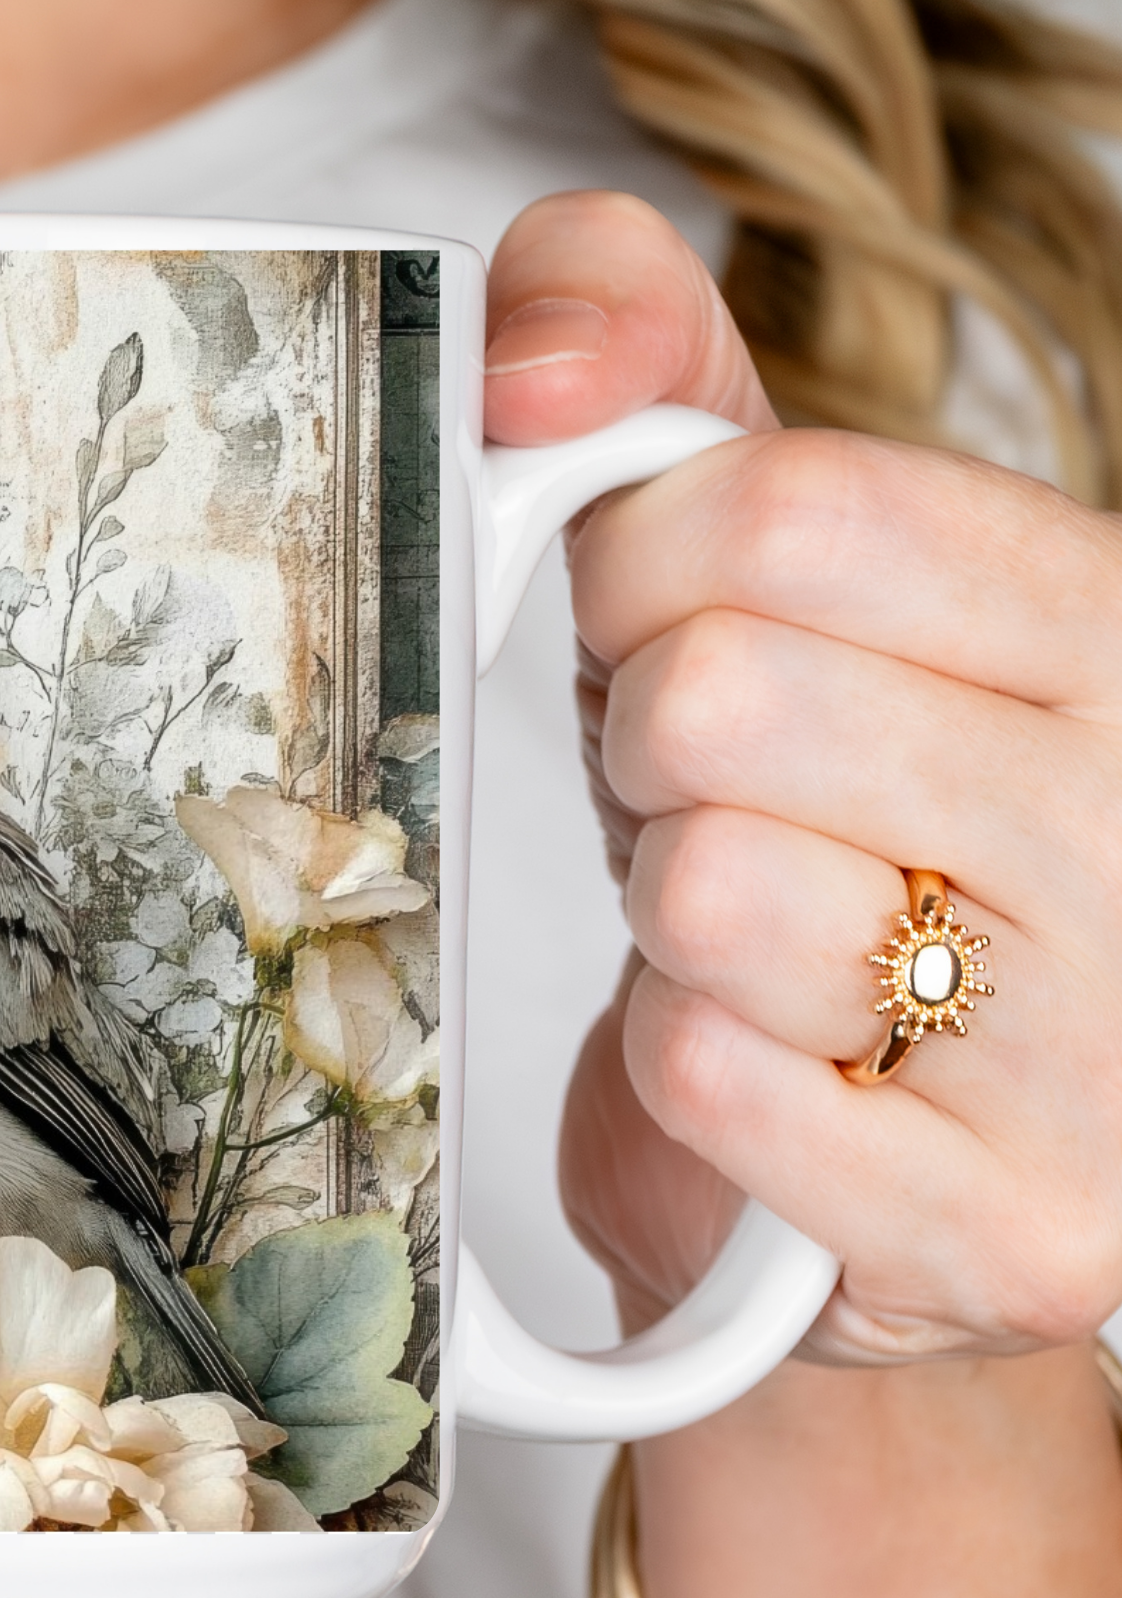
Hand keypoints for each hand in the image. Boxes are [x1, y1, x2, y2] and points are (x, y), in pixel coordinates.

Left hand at [487, 191, 1121, 1360]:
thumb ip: (655, 381)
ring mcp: (1108, 1056)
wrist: (867, 1159)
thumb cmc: (811, 838)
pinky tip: (759, 1070)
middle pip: (722, 700)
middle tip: (710, 807)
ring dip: (669, 918)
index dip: (641, 573)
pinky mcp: (1011, 1233)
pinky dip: (681, 1066)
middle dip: (648, 754)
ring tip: (750, 939)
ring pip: (706, 892)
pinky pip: (710, 1074)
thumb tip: (533, 364)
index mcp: (1110, 632)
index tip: (659, 632)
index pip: (784, 513)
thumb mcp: (757, 577)